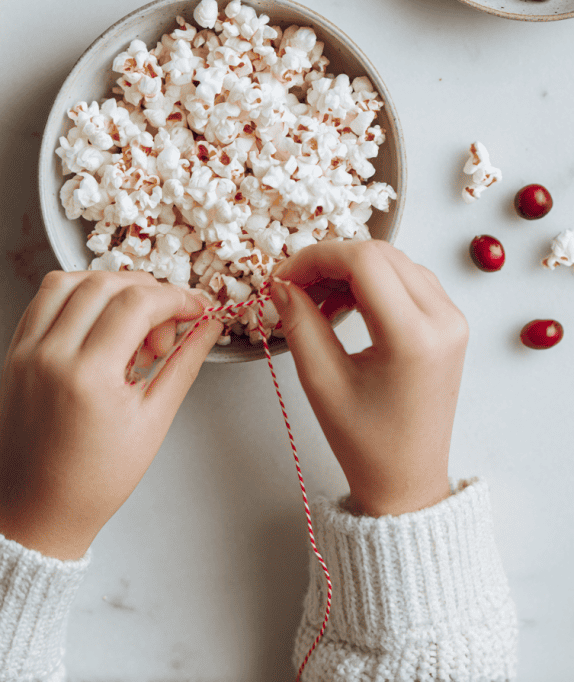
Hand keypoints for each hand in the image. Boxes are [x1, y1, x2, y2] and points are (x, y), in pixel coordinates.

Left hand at [0, 271, 220, 558]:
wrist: (37, 509)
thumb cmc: (95, 478)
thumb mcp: (153, 421)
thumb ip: (183, 363)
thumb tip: (210, 325)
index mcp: (88, 375)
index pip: (138, 303)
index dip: (176, 298)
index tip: (195, 310)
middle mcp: (51, 354)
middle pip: (105, 284)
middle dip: (147, 292)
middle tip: (164, 329)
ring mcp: (27, 350)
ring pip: (70, 280)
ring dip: (109, 286)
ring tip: (131, 322)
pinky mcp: (15, 352)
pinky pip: (44, 300)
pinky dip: (77, 296)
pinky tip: (100, 322)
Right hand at [269, 240, 468, 517]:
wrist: (409, 481)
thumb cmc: (367, 444)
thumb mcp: (322, 383)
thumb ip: (300, 323)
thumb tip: (282, 284)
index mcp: (414, 337)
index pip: (363, 261)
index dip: (315, 258)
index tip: (283, 278)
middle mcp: (443, 319)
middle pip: (380, 253)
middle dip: (330, 261)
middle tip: (293, 287)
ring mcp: (452, 319)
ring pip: (394, 261)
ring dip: (349, 270)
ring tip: (315, 301)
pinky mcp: (449, 323)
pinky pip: (407, 279)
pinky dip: (371, 282)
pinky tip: (343, 306)